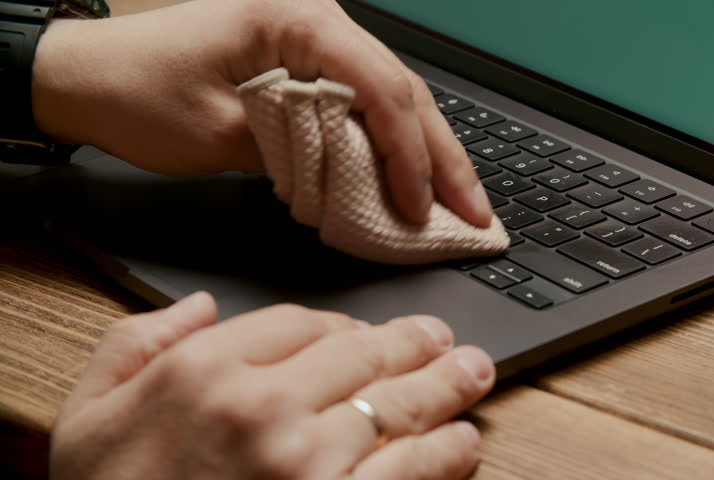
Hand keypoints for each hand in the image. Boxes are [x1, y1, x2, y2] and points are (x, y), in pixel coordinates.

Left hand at [31, 0, 492, 226]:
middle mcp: (318, 20)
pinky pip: (365, 108)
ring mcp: (316, 42)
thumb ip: (301, 147)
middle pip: (404, 90)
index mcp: (298, 19)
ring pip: (394, 99)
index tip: (422, 210)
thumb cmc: (139, 92)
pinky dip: (393, 150)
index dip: (411, 157)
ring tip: (460, 204)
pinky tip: (414, 183)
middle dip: (444, 158)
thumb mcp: (222, 130)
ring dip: (428, 154)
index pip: (381, 88)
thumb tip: (363, 176)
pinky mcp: (307, 67)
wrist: (90, 77)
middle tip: (478, 212)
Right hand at [51, 292, 494, 478]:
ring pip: (398, 407)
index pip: (299, 323)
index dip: (343, 324)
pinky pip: (409, 473)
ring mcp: (306, 464)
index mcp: (204, 372)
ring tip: (473, 373)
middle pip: (362, 355)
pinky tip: (461, 441)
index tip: (363, 331)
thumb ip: (138, 343)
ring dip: (446, 386)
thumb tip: (200, 304)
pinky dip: (445, 453)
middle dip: (413, 344)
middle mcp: (262, 408)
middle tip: (443, 340)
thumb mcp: (87, 414)